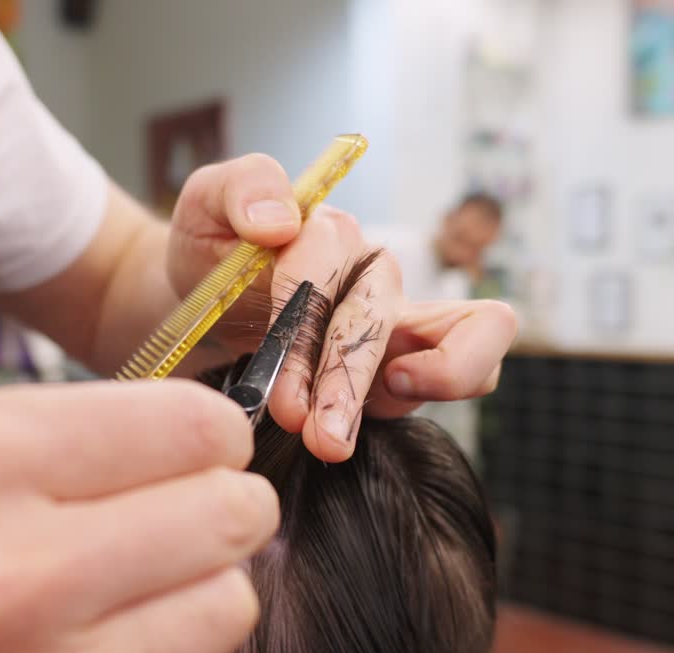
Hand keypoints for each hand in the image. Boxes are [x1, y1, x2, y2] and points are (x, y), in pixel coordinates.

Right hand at [0, 381, 276, 652]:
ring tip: (122, 610)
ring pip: (223, 617)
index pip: (192, 425)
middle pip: (233, 519)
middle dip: (214, 514)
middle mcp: (19, 573)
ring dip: (189, 606)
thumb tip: (169, 446)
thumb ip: (30, 448)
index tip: (196, 450)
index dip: (206, 435)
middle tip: (172, 525)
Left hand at [167, 155, 517, 461]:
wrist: (210, 298)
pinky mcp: (408, 365)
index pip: (330, 267)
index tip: (273, 374)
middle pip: (378, 322)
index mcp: (331, 232)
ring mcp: (399, 321)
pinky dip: (428, 398)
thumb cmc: (213, 250)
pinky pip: (468, 373)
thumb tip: (281, 221)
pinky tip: (363, 424)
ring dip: (398, 397)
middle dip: (343, 379)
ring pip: (449, 346)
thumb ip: (241, 189)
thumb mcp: (205, 204)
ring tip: (335, 442)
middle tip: (309, 431)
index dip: (301, 321)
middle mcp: (373, 273)